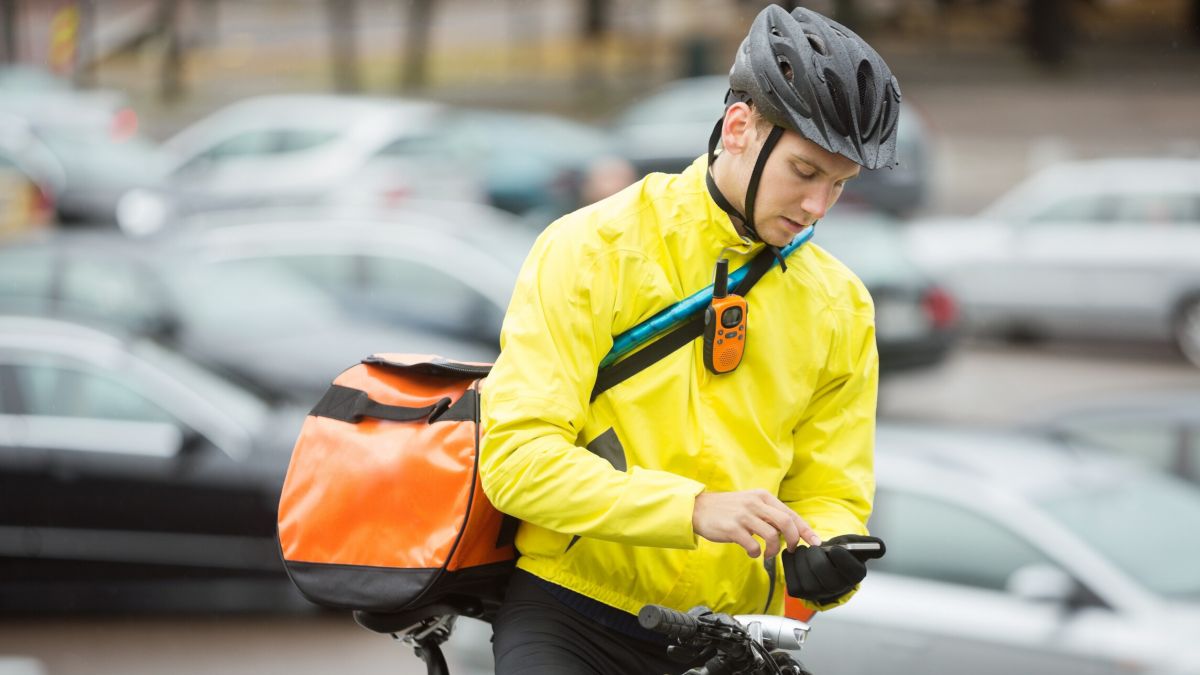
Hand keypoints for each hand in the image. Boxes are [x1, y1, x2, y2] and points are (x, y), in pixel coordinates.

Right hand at [692, 490, 821, 558]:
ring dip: (773, 549)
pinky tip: (751, 552)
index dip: (805, 530)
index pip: (791, 514)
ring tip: (767, 553)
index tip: (815, 542)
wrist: (698, 508)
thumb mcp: (750, 503)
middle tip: (791, 549)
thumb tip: (790, 531)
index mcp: (762, 496)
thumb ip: (768, 513)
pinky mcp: (732, 528)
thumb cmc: (727, 509)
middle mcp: (755, 503)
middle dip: (794, 540)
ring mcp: (743, 515)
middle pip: (786, 523)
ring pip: (772, 535)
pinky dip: (756, 553)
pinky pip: (753, 545)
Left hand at [782, 534, 878, 603]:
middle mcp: (837, 589)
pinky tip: (796, 556)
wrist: (823, 559)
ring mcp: (817, 593)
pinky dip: (790, 563)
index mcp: (855, 575)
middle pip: (824, 574)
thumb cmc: (841, 549)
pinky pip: (791, 580)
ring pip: (806, 579)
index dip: (842, 558)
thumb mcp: (856, 543)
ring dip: (802, 559)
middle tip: (815, 547)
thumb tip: (880, 547)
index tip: (835, 549)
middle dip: (817, 556)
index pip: (851, 571)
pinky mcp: (799, 592)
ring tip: (805, 550)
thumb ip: (870, 543)